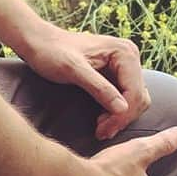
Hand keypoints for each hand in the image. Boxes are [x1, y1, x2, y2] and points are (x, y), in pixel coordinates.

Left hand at [17, 20, 149, 139]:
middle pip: (138, 98)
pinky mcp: (117, 74)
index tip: (103, 130)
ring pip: (134, 101)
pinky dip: (116, 112)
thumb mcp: (73, 70)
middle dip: (121, 118)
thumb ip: (99, 88)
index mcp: (124, 52)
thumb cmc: (51, 52)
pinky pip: (125, 98)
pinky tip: (101, 120)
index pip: (134, 92)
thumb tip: (123, 109)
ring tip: (100, 128)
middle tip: (101, 132)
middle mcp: (129, 56)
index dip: (122, 115)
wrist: (39, 43)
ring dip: (119, 117)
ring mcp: (124, 65)